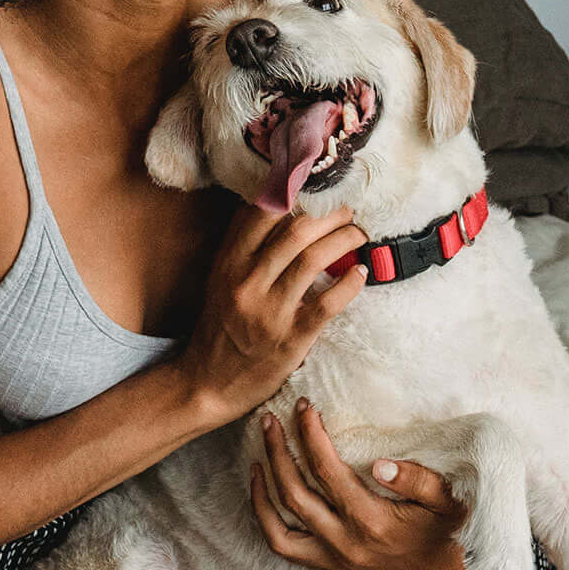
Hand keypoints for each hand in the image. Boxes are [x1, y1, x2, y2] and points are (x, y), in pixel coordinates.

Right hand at [174, 206, 366, 424]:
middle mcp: (247, 282)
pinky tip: (360, 272)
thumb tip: (278, 206)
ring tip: (358, 235)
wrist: (208, 383)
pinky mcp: (291, 338)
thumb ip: (244, 247)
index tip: (318, 187)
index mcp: (229, 263)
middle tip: (347, 211)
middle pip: (296, 231)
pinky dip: (350, 282)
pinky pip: (328, 302)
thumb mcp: (220, 280)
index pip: (263, 212)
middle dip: (330, 215)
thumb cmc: (220, 328)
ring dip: (344, 240)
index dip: (296, 192)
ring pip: (314, 259)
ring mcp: (270, 311)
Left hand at [251, 400, 469, 569]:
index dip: (311, 434)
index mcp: (372, 523)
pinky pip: (284, 546)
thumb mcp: (449, 500)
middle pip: (294, 492)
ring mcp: (335, 559)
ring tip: (259, 453)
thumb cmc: (453, 528)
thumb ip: (418, 481)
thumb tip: (381, 463)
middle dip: (278, 451)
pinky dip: (266, 519)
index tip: (305, 406)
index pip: (327, 470)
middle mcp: (345, 544)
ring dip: (264, 486)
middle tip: (270, 419)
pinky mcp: (332, 566)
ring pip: (279, 525)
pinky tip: (263, 492)